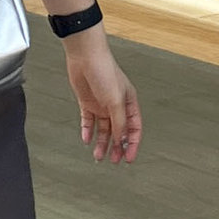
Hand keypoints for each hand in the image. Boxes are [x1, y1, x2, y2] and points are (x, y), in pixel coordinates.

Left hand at [63, 31, 141, 163]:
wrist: (84, 57)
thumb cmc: (105, 71)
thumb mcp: (115, 101)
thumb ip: (119, 122)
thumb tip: (121, 140)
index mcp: (129, 103)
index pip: (134, 128)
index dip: (132, 144)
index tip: (128, 158)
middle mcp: (116, 105)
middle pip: (118, 132)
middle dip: (116, 147)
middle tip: (113, 160)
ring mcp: (101, 105)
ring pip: (103, 129)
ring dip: (101, 143)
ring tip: (98, 156)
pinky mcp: (87, 103)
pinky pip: (88, 122)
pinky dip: (87, 131)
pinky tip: (87, 140)